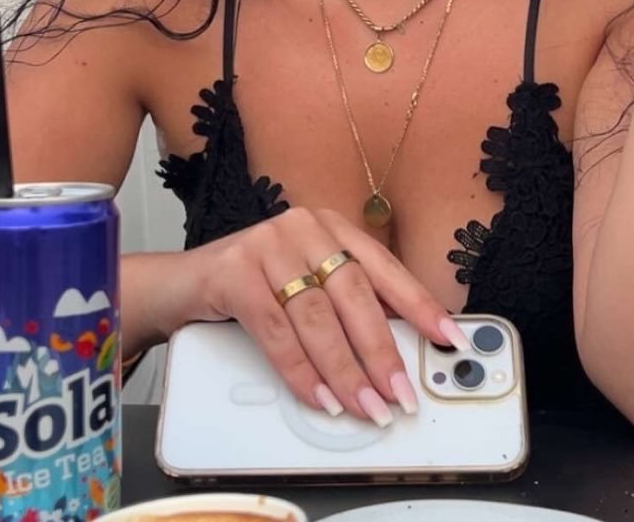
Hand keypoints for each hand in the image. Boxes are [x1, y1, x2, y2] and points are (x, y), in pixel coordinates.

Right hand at [162, 207, 464, 424]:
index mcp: (331, 227)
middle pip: (354, 294)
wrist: (184, 282)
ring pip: (318, 317)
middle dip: (382, 351)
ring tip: (366, 405)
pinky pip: (277, 331)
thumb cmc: (256, 285)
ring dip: (345, 370)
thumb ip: (347, 303)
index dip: (419, 305)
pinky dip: (301, 371)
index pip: (384, 267)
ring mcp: (267, 245)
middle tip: (401, 393)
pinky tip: (320, 396)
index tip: (448, 337)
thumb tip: (399, 349)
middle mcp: (303, 227)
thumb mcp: (307, 282)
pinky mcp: (235, 273)